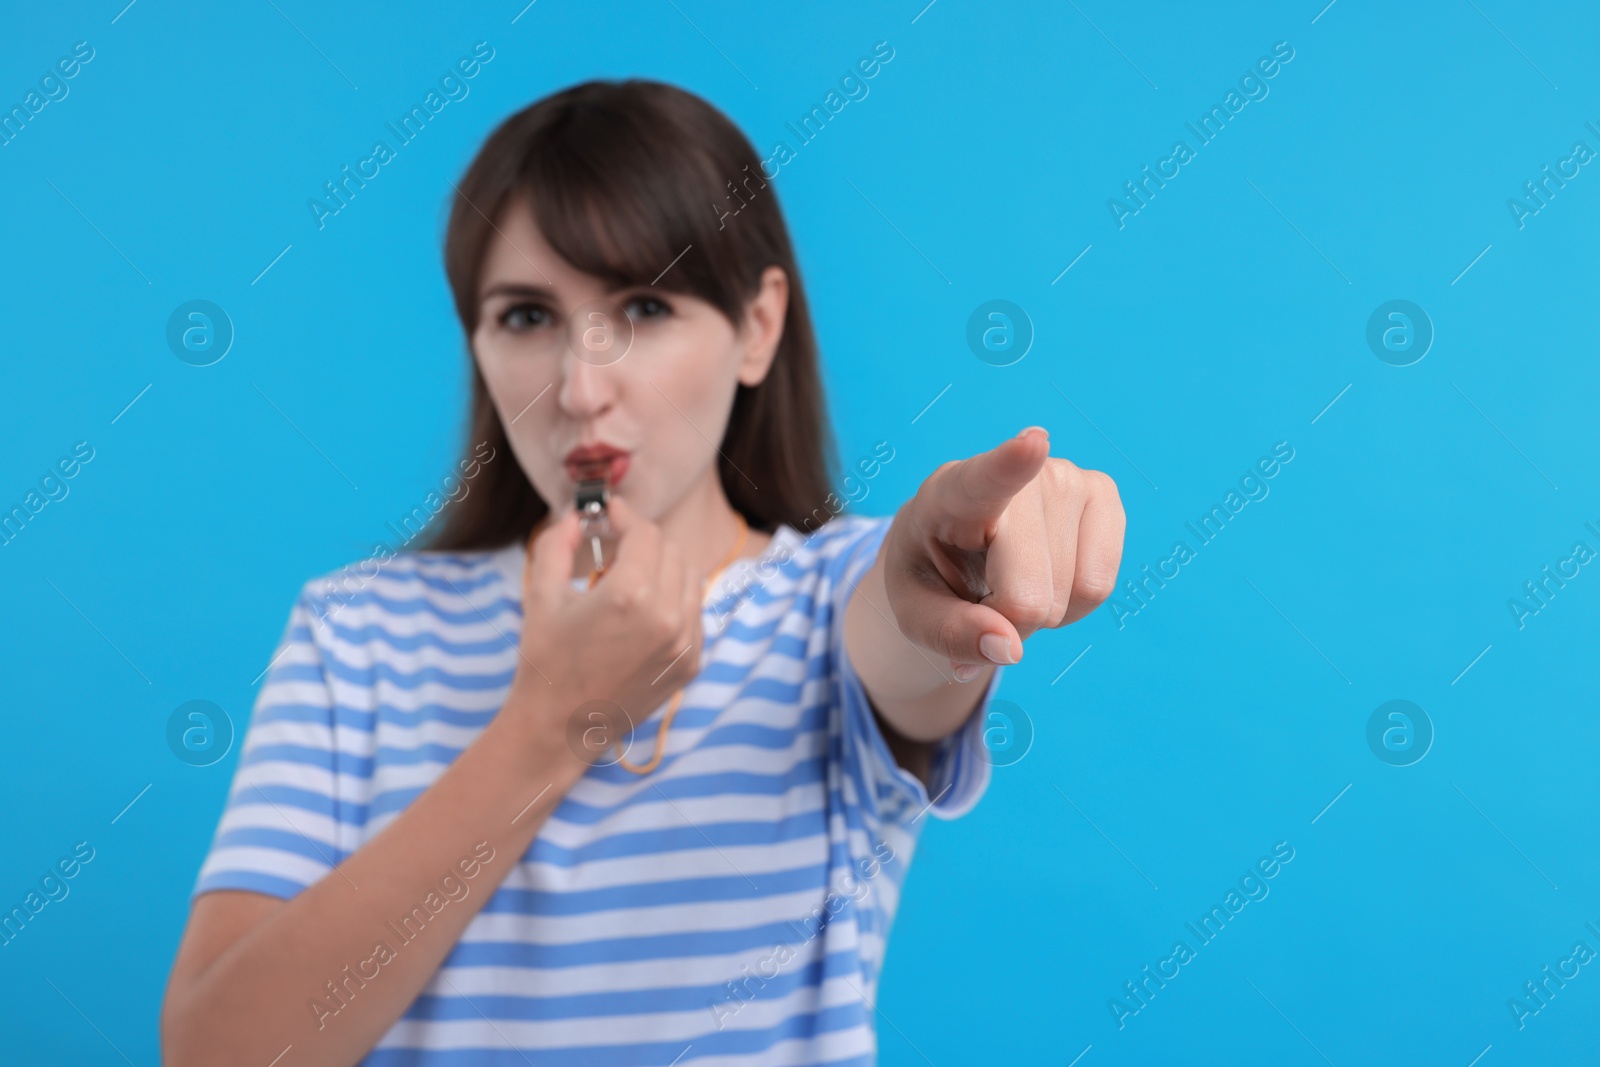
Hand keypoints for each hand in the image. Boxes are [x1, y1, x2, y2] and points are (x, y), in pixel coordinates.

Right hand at [508, 495, 704, 755]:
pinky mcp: (691, 662)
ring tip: (630, 580)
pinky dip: (675, 600)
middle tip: (616, 548)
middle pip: (670, 550)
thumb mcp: (542, 596)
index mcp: (629, 595)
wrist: (560, 726)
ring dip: (663, 568)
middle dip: (643, 542)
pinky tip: (644, 611)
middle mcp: (666, 616)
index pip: (645, 534)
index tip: (611, 515)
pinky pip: (695, 612)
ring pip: (690, 577)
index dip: (626, 518)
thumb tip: (575, 517)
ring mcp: (684, 642)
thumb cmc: (546, 660)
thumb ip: (556, 545)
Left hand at [881, 426, 1124, 679]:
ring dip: (1041, 615)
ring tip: (1011, 580)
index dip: (1013, 464)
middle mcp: (1018, 475)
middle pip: (1030, 595)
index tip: (1034, 443)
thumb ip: (951, 636)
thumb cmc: (931, 576)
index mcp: (952, 492)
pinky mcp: (1103, 494)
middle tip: (982, 598)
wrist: (955, 550)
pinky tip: (1047, 577)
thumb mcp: (915, 615)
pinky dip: (1073, 606)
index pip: (987, 478)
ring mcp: (1067, 478)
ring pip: (1071, 595)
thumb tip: (1010, 649)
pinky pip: (1099, 587)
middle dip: (1009, 622)